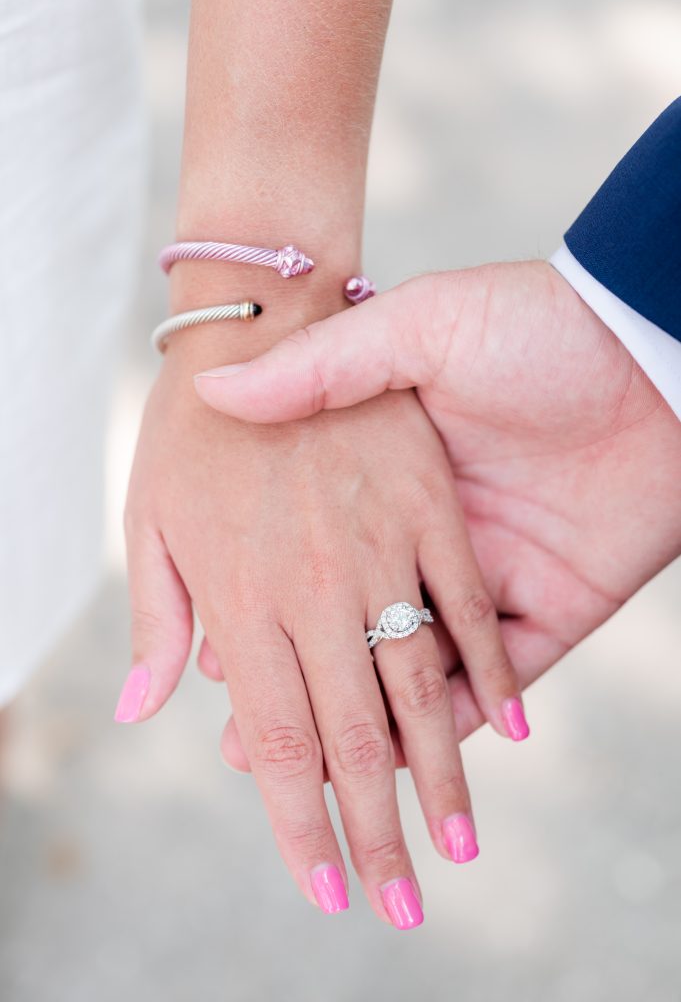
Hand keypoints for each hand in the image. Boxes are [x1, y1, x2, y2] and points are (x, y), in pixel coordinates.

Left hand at [121, 332, 523, 926]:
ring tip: (461, 847)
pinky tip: (509, 731)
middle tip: (399, 903)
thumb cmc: (185, 422)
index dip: (302, 820)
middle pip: (353, 736)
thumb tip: (148, 707)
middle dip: (375, 829)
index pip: (281, 740)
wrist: (264, 309)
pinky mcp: (431, 509)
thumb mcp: (149, 514)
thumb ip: (156, 612)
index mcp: (245, 600)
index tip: (326, 884)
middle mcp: (317, 590)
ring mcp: (381, 549)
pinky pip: (469, 606)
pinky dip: (488, 671)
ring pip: (417, 687)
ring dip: (441, 776)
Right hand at [194, 261, 680, 769]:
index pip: (317, 569)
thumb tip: (217, 389)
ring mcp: (496, 575)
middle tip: (250, 750)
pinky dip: (473, 714)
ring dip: (382, 727)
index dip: (268, 620)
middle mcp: (436, 540)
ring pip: (428, 673)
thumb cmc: (533, 321)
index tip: (219, 667)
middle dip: (313, 694)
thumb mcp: (418, 325)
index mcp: (393, 481)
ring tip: (329, 774)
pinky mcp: (557, 602)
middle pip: (362, 634)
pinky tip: (419, 757)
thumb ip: (322, 365)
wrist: (649, 343)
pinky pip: (510, 675)